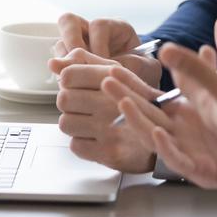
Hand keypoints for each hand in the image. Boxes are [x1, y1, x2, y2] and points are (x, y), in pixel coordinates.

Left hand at [47, 48, 159, 172]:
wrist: (164, 132)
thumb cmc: (136, 99)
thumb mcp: (118, 72)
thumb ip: (86, 63)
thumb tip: (52, 63)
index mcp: (114, 78)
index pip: (68, 75)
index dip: (68, 81)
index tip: (77, 85)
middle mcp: (112, 103)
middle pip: (63, 99)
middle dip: (70, 102)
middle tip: (84, 105)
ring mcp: (110, 129)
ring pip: (66, 123)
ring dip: (75, 123)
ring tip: (91, 121)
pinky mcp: (109, 152)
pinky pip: (75, 145)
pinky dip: (83, 142)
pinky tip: (97, 136)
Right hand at [52, 12, 161, 85]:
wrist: (141, 91)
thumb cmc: (146, 75)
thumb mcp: (147, 68)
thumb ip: (131, 64)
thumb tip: (110, 65)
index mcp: (117, 27)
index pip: (99, 25)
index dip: (98, 45)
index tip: (105, 65)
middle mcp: (94, 32)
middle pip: (69, 21)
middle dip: (70, 41)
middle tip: (76, 63)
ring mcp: (80, 46)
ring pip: (60, 43)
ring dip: (62, 60)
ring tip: (70, 79)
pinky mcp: (71, 63)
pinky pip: (58, 62)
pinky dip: (62, 74)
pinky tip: (71, 87)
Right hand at [102, 48, 216, 199]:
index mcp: (193, 112)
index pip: (159, 93)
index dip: (138, 81)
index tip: (118, 65)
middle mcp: (187, 132)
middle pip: (149, 113)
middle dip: (127, 95)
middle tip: (106, 78)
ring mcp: (192, 153)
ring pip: (156, 136)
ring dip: (137, 120)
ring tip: (120, 101)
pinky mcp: (203, 172)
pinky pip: (179, 161)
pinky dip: (167, 148)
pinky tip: (157, 133)